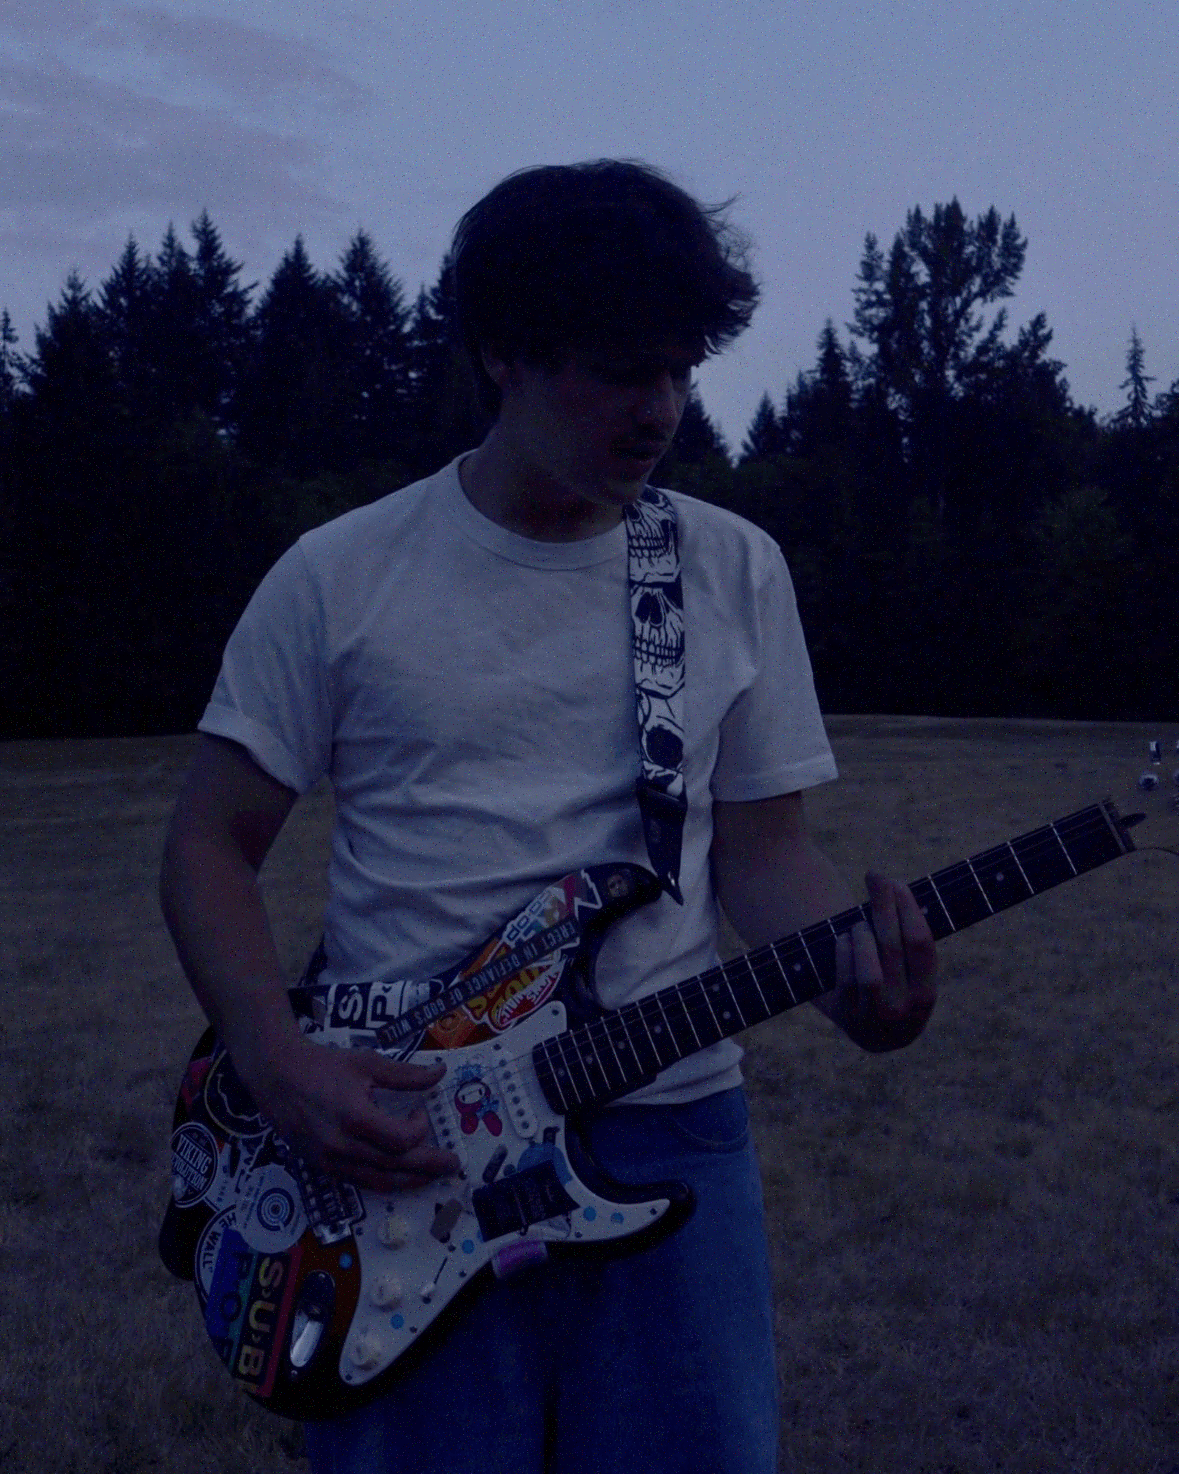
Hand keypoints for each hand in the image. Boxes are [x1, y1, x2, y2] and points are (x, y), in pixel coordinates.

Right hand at [248, 1037, 461, 1191]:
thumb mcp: (367, 1062)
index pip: (402, 1139)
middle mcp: (342, 1146)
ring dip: (410, 1181)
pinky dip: (384, 1182)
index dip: (420, 1127)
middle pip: (395, 1166)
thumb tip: (441, 1073)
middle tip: (453, 1165)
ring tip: (433, 1178)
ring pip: (378, 1181)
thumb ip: (406, 1074)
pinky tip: (400, 1178)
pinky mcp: (322, 1167)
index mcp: (355, 1118)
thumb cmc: (323, 1065)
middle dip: (428, 1166)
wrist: (276, 1076)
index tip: (420, 1109)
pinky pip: (360, 1182)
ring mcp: (331, 1161)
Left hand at [832, 871, 936, 1051]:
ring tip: (859, 926)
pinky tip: (844, 940)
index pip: (921, 944)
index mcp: (926, 996)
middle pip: (894, 947)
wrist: (868, 1027)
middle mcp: (904, 1012)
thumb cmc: (890, 982)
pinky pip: (845, 977)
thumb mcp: (906, 969)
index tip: (897, 883)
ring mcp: (874, 1018)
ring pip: (869, 970)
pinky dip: (844, 952)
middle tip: (875, 876)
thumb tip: (889, 883)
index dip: (908, 909)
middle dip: (884, 906)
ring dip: (863, 937)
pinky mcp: (846, 1017)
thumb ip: (906, 936)